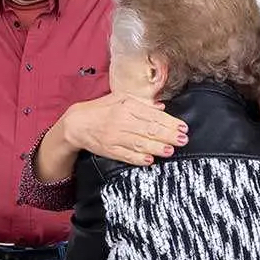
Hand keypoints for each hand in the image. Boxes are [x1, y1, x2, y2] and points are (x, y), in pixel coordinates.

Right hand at [60, 92, 187, 166]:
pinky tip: (149, 160)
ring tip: (170, 150)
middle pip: (149, 129)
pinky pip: (125, 155)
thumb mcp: (121, 98)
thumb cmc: (101, 109)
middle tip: (182, 140)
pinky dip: (138, 159)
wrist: (77, 123)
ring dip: (157, 147)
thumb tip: (161, 107)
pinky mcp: (109, 149)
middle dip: (168, 135)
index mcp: (127, 106)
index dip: (170, 122)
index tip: (182, 127)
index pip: (153, 115)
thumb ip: (142, 102)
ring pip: (139, 143)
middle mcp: (122, 121)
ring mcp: (115, 136)